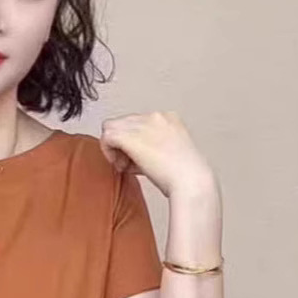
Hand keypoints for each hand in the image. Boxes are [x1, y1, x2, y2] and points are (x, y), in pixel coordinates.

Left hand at [100, 111, 217, 199]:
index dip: (135, 141)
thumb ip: (155, 147)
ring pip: (111, 127)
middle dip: (124, 143)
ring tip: (126, 166)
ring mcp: (142, 124)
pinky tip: (120, 166)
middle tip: (130, 164)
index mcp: (169, 118)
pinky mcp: (130, 136)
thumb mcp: (173, 154)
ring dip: (114, 147)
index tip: (142, 159)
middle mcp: (154, 116)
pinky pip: (106, 137)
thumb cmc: (186, 176)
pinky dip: (108, 152)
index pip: (139, 122)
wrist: (190, 181)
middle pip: (124, 123)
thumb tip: (135, 155)